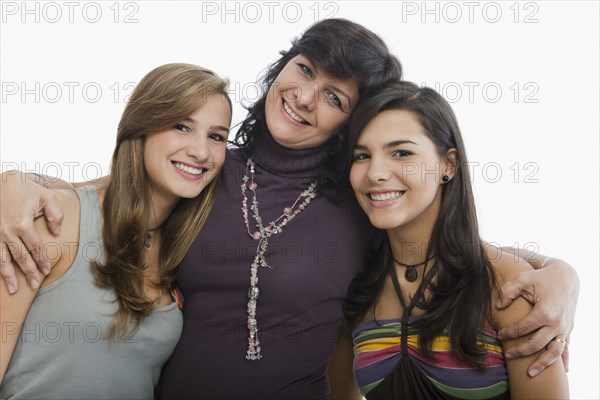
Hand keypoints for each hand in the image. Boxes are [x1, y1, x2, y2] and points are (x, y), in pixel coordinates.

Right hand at [0, 171, 63, 291]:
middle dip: (28, 273)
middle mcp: (7, 231)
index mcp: (22, 224)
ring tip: (14, 289)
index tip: (46, 271)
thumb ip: (56, 215)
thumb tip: (56, 233)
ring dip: (8, 276)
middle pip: (20, 257)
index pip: (36, 248)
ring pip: (2, 260)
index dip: (42, 261)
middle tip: (35, 285)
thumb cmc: (24, 189)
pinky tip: (1, 276)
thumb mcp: (46, 197)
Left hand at [496, 259, 578, 376]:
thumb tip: (499, 307)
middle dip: (520, 351)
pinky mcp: (569, 329)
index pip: (523, 328)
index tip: (499, 334)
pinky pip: (566, 348)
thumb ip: (507, 292)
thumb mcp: (522, 279)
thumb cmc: (541, 277)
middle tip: (507, 354)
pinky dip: (563, 360)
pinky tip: (562, 372)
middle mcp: (557, 323)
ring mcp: (565, 328)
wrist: (566, 276)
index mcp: (545, 312)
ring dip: (543, 363)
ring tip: (531, 373)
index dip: (509, 332)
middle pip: (537, 344)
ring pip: (554, 352)